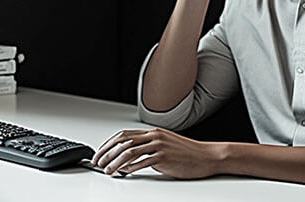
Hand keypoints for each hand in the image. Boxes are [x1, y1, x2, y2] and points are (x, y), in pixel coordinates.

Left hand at [91, 128, 224, 177]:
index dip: (109, 144)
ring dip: (115, 162)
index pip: (123, 135)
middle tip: (98, 161)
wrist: (206, 156)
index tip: (100, 152)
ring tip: (108, 170)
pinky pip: (142, 162)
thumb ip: (148, 148)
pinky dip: (130, 168)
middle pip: (123, 142)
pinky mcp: (164, 157)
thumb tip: (130, 158)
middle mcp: (154, 136)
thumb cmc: (187, 153)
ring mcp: (159, 146)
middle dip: (107, 152)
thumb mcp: (165, 145)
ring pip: (129, 152)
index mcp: (152, 132)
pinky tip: (124, 173)